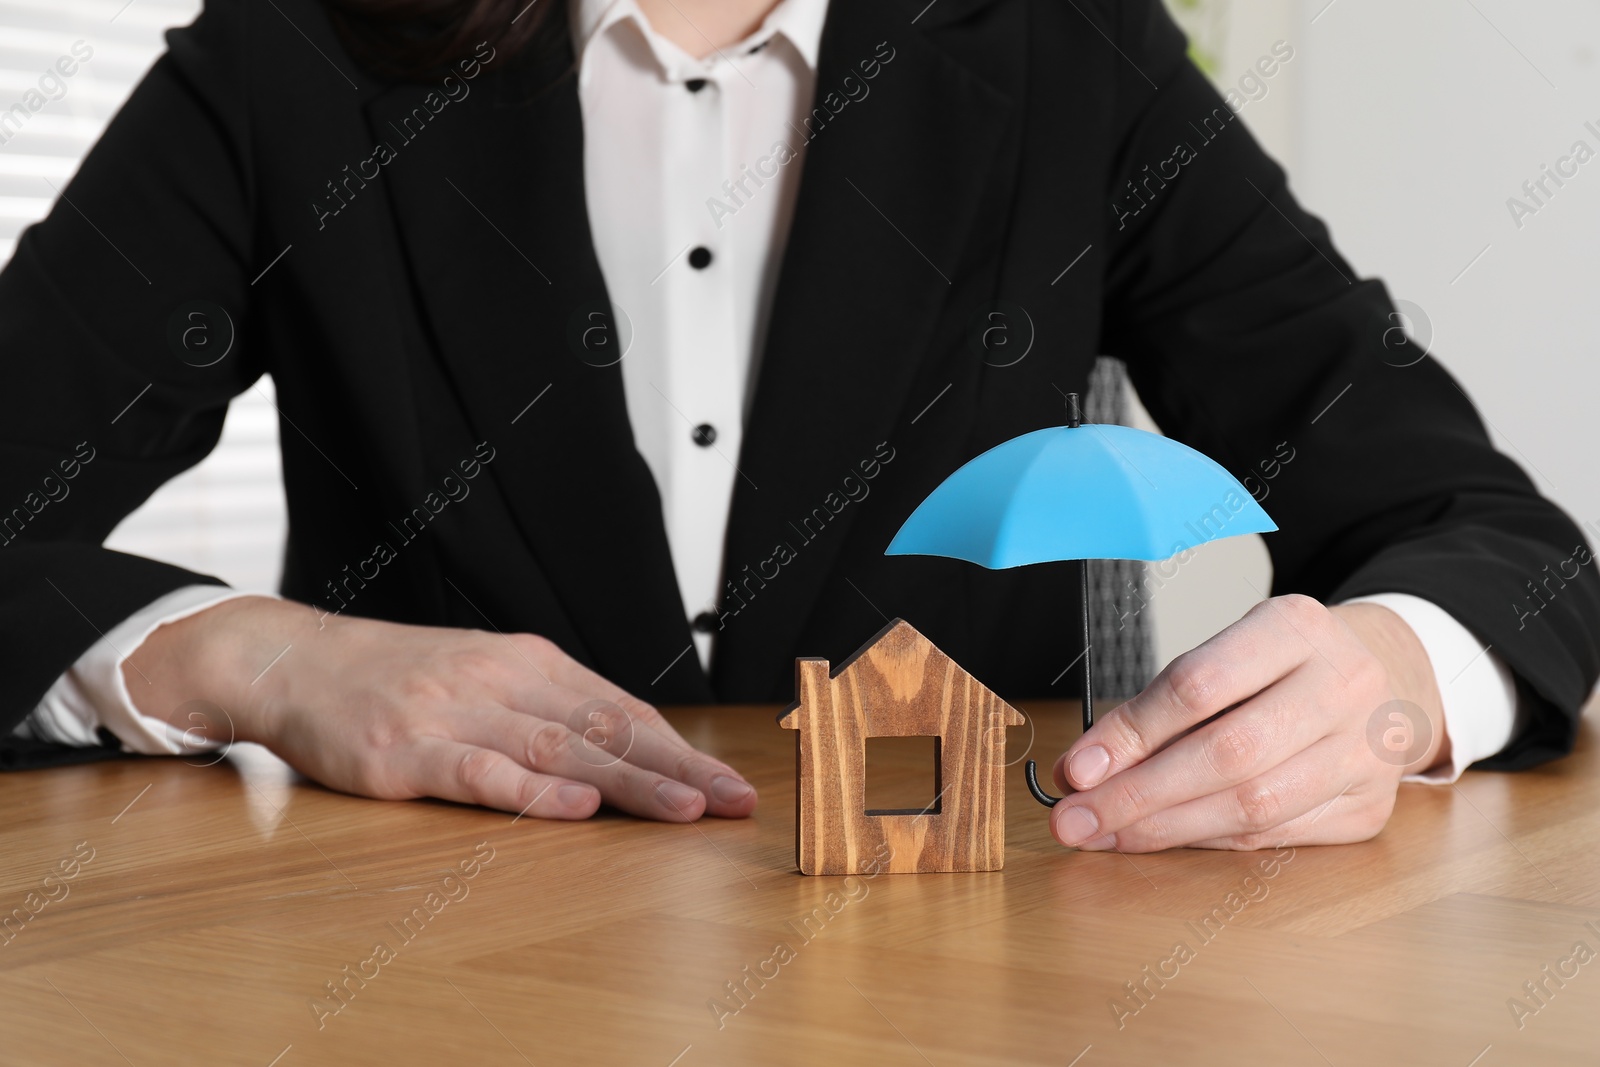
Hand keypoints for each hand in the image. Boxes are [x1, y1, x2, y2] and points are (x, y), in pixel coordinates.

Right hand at [123, 596, 756, 821]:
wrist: (296, 661)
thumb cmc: (400, 677)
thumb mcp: (485, 675)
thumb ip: (550, 708)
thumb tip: (628, 747)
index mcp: (528, 661)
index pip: (622, 708)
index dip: (681, 749)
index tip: (730, 784)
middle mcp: (500, 680)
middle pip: (604, 728)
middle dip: (677, 768)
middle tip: (733, 800)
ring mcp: (453, 713)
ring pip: (558, 748)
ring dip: (628, 782)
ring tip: (683, 808)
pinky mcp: (406, 752)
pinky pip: (479, 772)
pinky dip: (530, 791)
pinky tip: (575, 808)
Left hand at [1048, 595, 1447, 851]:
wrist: (1385, 675)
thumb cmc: (1280, 666)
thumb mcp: (1224, 653)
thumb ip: (1156, 707)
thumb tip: (1081, 771)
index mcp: (1297, 628)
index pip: (1200, 685)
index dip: (1131, 734)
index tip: (1076, 770)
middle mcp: (1343, 685)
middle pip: (1229, 754)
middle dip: (1139, 796)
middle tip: (1075, 820)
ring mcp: (1367, 751)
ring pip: (1255, 806)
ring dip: (1167, 829)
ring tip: (1106, 835)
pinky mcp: (1370, 805)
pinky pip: (1276, 835)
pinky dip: (1210, 840)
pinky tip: (1164, 839)